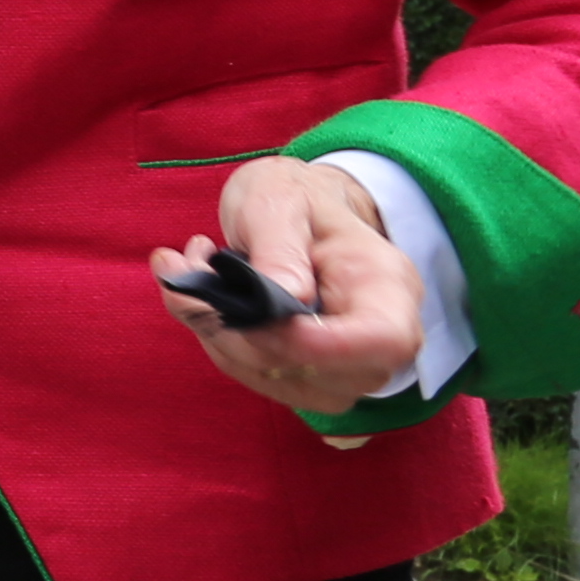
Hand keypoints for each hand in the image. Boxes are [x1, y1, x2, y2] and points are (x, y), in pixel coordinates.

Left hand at [160, 154, 430, 420]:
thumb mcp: (278, 201)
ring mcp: (349, 364)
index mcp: (387, 285)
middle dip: (244, 336)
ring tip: (193, 273)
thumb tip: (286, 297)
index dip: (316, 344)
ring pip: (283, 382)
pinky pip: (259, 378)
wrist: (298, 208)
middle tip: (192, 270)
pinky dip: (217, 341)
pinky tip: (202, 297)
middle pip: (326, 376)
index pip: (383, 342)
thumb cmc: (294, 198)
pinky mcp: (311, 375)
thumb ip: (279, 249)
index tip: (253, 313)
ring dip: (220, 337)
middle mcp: (380, 336)